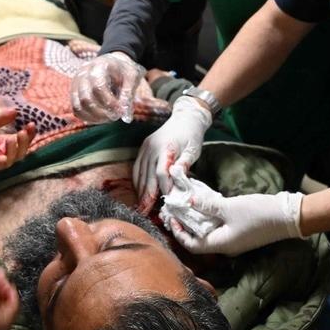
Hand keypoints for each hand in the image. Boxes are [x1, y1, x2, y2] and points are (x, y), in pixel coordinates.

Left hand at [0, 108, 34, 180]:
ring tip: (13, 139)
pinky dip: (0, 163)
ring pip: (10, 161)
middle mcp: (1, 154)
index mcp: (2, 144)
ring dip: (14, 150)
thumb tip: (15, 110)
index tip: (32, 124)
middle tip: (24, 132)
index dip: (29, 134)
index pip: (21, 141)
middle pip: (20, 152)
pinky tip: (1, 157)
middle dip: (25, 143)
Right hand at [70, 52, 145, 122]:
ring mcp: (76, 83)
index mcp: (99, 65)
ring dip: (95, 117)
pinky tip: (102, 118)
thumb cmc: (123, 70)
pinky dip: (88, 118)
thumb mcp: (132, 77)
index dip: (109, 103)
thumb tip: (126, 118)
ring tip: (110, 118)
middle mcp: (83, 73)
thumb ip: (128, 95)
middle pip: (85, 99)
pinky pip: (77, 111)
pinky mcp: (74, 93)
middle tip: (116, 117)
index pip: (98, 87)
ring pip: (78, 107)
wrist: (112, 63)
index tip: (120, 111)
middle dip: (102, 113)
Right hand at [132, 96, 211, 212]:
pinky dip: (137, 180)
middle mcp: (152, 148)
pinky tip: (139, 191)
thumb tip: (178, 181)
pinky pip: (136, 167)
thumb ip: (184, 165)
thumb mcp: (193, 151)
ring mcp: (145, 148)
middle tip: (146, 211)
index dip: (164, 187)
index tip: (167, 199)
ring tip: (141, 206)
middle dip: (147, 195)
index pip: (162, 173)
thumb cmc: (192, 136)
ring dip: (140, 190)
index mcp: (165, 148)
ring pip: (140, 173)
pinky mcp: (143, 148)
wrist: (185, 118)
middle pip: (148, 175)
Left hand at [162, 180, 302, 255]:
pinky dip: (211, 217)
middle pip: (199, 239)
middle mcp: (225, 245)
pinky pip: (220, 226)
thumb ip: (208, 206)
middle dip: (187, 225)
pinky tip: (207, 204)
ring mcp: (234, 239)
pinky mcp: (241, 231)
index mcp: (221, 244)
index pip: (192, 245)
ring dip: (199, 219)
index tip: (172, 218)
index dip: (179, 234)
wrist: (288, 216)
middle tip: (177, 209)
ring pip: (210, 232)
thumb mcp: (230, 207)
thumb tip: (189, 202)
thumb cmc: (258, 214)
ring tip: (189, 204)